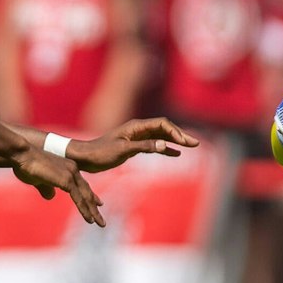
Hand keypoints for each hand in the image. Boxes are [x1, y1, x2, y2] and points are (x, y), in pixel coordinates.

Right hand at [12, 145, 105, 226]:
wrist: (22, 155)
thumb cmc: (26, 165)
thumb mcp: (38, 179)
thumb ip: (46, 188)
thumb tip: (51, 196)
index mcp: (68, 167)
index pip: (82, 184)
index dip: (90, 196)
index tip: (98, 204)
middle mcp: (73, 170)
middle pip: (86, 191)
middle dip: (94, 206)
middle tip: (101, 219)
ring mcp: (70, 174)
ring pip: (85, 196)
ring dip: (93, 211)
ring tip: (100, 224)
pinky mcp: (66, 180)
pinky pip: (78, 198)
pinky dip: (84, 210)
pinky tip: (89, 219)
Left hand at [70, 117, 200, 170]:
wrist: (86, 158)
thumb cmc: (101, 152)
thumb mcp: (124, 150)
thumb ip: (145, 146)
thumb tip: (166, 145)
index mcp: (136, 126)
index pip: (162, 124)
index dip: (175, 132)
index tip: (184, 143)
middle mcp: (139, 129)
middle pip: (165, 129)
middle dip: (181, 135)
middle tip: (196, 144)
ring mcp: (137, 137)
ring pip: (162, 136)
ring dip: (176, 141)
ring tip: (190, 147)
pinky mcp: (134, 146)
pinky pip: (155, 145)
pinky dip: (166, 148)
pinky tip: (176, 154)